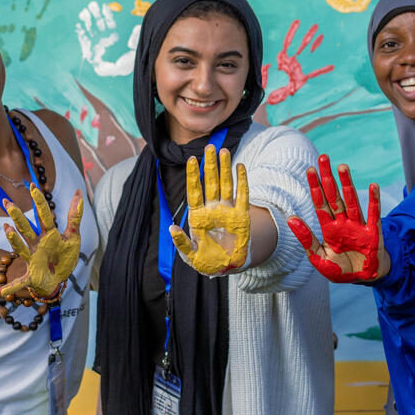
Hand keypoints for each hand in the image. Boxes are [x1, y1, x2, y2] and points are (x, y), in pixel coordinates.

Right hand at [0, 186, 82, 299]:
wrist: (59, 279)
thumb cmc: (63, 256)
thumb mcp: (73, 236)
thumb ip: (74, 215)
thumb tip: (78, 191)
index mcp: (48, 234)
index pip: (43, 215)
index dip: (39, 201)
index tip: (32, 186)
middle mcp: (37, 244)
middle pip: (26, 228)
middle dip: (18, 216)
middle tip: (8, 203)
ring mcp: (32, 259)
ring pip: (21, 247)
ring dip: (13, 239)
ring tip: (7, 229)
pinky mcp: (31, 276)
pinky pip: (19, 283)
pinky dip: (9, 288)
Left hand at [170, 144, 250, 275]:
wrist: (226, 268)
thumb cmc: (206, 261)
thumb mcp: (190, 255)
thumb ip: (181, 242)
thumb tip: (172, 228)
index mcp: (198, 216)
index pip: (194, 192)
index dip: (193, 176)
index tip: (192, 159)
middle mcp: (212, 209)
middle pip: (210, 182)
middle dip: (210, 165)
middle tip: (210, 146)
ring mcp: (227, 211)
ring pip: (225, 184)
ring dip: (225, 168)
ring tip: (223, 150)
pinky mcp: (241, 216)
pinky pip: (242, 195)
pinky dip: (242, 181)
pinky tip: (240, 166)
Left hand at [287, 154, 387, 282]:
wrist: (363, 279)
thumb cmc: (341, 269)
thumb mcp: (319, 258)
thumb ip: (306, 239)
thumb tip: (291, 218)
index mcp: (329, 228)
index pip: (320, 203)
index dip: (315, 187)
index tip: (310, 170)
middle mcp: (343, 222)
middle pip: (333, 196)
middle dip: (328, 178)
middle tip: (323, 158)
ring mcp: (358, 226)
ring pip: (351, 201)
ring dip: (347, 184)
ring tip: (342, 167)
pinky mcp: (373, 233)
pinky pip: (373, 215)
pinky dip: (373, 201)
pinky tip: (372, 186)